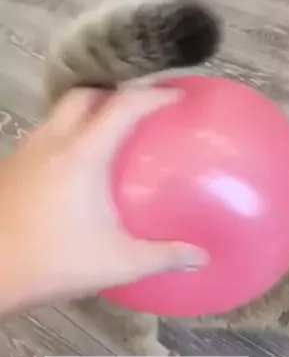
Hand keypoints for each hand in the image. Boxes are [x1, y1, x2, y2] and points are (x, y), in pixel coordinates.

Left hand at [0, 88, 206, 312]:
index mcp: (82, 155)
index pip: (123, 106)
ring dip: (87, 113)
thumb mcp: (118, 263)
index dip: (153, 95)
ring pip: (59, 114)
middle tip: (141, 109)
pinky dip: (68, 136)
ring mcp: (26, 153)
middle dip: (115, 93)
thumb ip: (163, 257)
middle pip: (84, 96)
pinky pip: (46, 136)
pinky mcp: (12, 170)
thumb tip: (201, 258)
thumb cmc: (53, 263)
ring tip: (112, 133)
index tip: (177, 96)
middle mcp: (52, 143)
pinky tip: (78, 168)